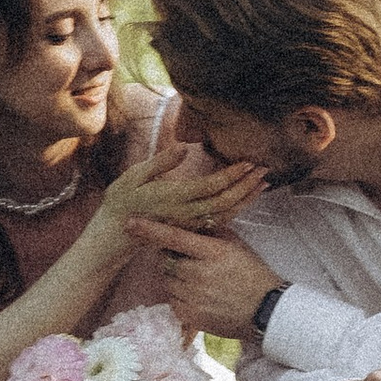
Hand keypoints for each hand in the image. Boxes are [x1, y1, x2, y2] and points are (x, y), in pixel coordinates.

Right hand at [95, 140, 264, 244]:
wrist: (116, 233)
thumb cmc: (123, 200)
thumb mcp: (134, 176)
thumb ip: (161, 162)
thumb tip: (184, 147)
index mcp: (174, 197)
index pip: (211, 186)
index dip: (232, 174)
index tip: (248, 161)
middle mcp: (185, 213)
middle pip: (225, 200)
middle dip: (247, 185)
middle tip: (265, 168)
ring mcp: (189, 223)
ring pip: (226, 213)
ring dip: (247, 198)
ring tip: (264, 183)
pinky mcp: (191, 228)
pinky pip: (219, 220)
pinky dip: (237, 208)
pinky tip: (247, 198)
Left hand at [123, 221, 285, 338]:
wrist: (266, 312)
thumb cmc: (253, 275)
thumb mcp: (237, 247)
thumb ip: (212, 233)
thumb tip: (190, 221)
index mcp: (212, 253)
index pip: (174, 238)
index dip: (150, 230)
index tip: (130, 223)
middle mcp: (199, 274)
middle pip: (166, 260)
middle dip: (171, 257)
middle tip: (189, 260)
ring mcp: (194, 297)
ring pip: (167, 281)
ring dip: (176, 278)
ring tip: (199, 281)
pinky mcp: (190, 316)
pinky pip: (172, 300)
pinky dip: (180, 296)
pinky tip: (200, 296)